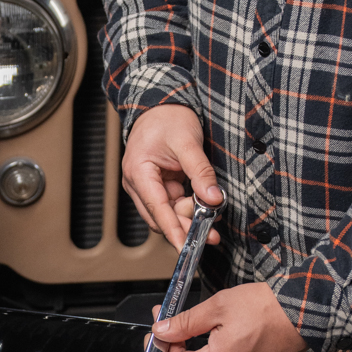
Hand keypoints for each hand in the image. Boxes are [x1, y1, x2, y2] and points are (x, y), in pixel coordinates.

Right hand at [122, 105, 222, 250]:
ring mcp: (146, 186)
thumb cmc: (168, 118)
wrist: (160, 104)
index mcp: (138, 172)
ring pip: (168, 213)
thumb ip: (200, 171)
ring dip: (188, 218)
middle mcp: (138, 183)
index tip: (187, 247)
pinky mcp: (157, 186)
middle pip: (161, 217)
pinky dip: (188, 207)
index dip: (173, 231)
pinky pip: (172, 204)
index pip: (157, 209)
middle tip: (211, 234)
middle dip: (185, 227)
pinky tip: (204, 207)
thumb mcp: (188, 142)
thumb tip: (213, 198)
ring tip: (212, 218)